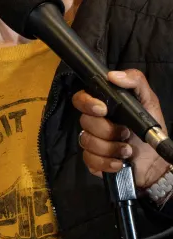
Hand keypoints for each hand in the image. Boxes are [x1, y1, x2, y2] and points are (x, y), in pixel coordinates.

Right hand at [72, 69, 169, 188]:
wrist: (157, 162)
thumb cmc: (151, 131)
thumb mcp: (149, 102)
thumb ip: (136, 82)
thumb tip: (113, 75)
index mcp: (103, 107)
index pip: (81, 99)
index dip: (87, 103)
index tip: (102, 109)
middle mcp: (94, 123)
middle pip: (84, 121)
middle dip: (107, 129)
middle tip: (125, 133)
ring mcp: (91, 142)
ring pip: (87, 141)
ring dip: (110, 147)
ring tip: (127, 150)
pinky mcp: (92, 161)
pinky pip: (90, 160)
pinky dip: (107, 162)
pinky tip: (119, 162)